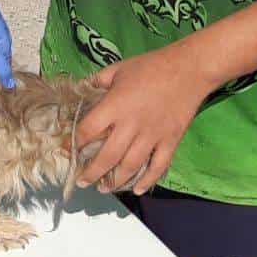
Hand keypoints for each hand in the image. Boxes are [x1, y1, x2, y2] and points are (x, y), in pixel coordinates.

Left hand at [72, 47, 210, 195]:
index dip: (74, 143)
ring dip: (116, 181)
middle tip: (82, 181)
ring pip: (131, 166)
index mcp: (115, 105)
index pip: (88, 130)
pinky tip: (137, 190)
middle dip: (92, 172)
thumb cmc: (151, 66)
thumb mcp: (118, 69)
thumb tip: (81, 89)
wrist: (189, 69)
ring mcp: (152, 136)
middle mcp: (131, 125)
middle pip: (107, 156)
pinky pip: (158, 167)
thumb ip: (98, 81)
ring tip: (104, 188)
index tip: (67, 151)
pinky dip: (147, 181)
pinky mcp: (170, 141)